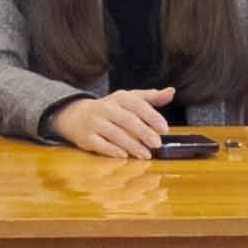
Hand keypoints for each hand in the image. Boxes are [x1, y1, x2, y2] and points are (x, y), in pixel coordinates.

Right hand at [48, 91, 173, 160]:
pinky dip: (112, 150)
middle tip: (157, 144)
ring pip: (115, 134)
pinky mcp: (85, 137)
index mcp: (119, 98)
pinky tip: (125, 156)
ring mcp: (94, 122)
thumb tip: (171, 92)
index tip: (165, 129)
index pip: (137, 105)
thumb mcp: (129, 100)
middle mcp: (106, 108)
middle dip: (144, 132)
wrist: (76, 116)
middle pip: (127, 120)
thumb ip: (151, 97)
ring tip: (146, 155)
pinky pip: (100, 144)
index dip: (152, 116)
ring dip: (132, 145)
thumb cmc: (111, 109)